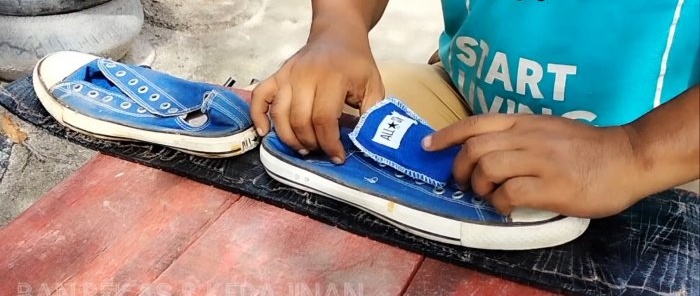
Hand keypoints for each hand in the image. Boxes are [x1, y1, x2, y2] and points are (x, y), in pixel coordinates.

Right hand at [251, 34, 383, 163]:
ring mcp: (287, 75)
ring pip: (279, 114)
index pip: (324, 119)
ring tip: (304, 148)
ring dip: (289, 137)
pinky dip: (258, 116)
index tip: (338, 156)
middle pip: (300, 120)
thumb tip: (365, 143)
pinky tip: (264, 132)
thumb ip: (372, 114)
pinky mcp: (276, 75)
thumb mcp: (374, 87)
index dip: (330, 144)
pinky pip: (259, 97)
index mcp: (332, 77)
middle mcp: (305, 75)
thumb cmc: (356, 64)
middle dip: (311, 143)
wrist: (337, 36)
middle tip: (321, 150)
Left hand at [423, 114, 644, 217]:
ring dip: (478, 186)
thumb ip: (518, 134)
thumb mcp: (548, 128)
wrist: (628, 156)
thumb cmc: (587, 146)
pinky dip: (499, 203)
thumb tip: (485, 149)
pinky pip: (509, 193)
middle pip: (474, 147)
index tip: (428, 146)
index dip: (446, 135)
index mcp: (524, 122)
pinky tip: (506, 207)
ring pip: (487, 168)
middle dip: (458, 168)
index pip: (475, 123)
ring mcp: (539, 161)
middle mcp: (527, 137)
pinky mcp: (551, 186)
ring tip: (487, 195)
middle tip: (461, 184)